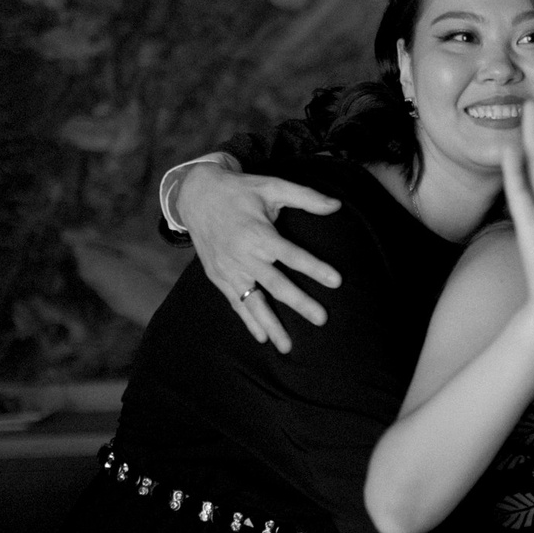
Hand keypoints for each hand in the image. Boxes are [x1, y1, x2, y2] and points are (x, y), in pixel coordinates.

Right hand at [176, 163, 341, 352]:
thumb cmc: (240, 190)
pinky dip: (248, 321)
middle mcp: (243, 256)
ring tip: (287, 346)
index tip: (336, 281)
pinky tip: (262, 338)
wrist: (196, 195)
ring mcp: (229, 270)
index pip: (292, 255)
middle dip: (300, 303)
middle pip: (276, 284)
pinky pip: (236, 303)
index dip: (315, 268)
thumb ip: (305, 197)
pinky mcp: (219, 277)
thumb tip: (336, 205)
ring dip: (271, 325)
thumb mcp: (272, 186)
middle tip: (322, 319)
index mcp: (258, 234)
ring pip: (254, 302)